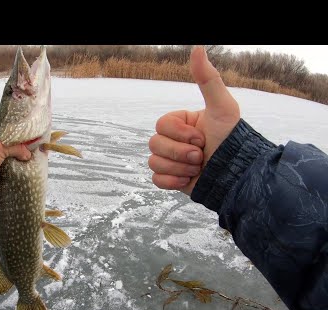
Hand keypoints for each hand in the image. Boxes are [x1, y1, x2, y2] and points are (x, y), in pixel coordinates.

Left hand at [0, 131, 30, 168]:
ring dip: (8, 158)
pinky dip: (4, 165)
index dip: (12, 138)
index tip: (21, 142)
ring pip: (0, 155)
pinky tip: (11, 166)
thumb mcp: (2, 147)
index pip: (2, 134)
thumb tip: (28, 154)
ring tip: (18, 160)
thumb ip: (16, 148)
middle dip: (11, 149)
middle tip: (21, 152)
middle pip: (2, 145)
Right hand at [149, 46, 240, 194]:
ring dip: (179, 168)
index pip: (161, 124)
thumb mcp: (222, 107)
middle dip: (180, 152)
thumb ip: (208, 79)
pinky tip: (188, 180)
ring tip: (198, 168)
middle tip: (201, 155)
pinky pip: (156, 180)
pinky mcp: (171, 179)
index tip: (200, 137)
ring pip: (154, 162)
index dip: (179, 133)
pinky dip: (172, 181)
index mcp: (182, 123)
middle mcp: (175, 140)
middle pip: (154, 143)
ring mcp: (172, 161)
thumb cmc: (231, 140)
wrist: (236, 176)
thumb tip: (197, 47)